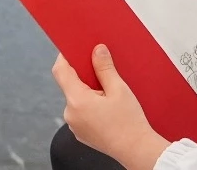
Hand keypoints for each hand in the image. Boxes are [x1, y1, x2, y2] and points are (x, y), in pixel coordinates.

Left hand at [52, 46, 170, 169]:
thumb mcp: (119, 89)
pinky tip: (109, 107)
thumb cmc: (129, 122)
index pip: (61, 71)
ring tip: (111, 94)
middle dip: (86, 76)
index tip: (74, 48)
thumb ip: (105, 68)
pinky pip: (81, 111)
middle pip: (71, 85)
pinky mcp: (80, 132)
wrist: (135, 148)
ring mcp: (74, 124)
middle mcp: (70, 113)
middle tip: (104, 71)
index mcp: (77, 100)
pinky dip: (91, 105)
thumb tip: (96, 51)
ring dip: (90, 92)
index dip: (66, 56)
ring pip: (77, 98)